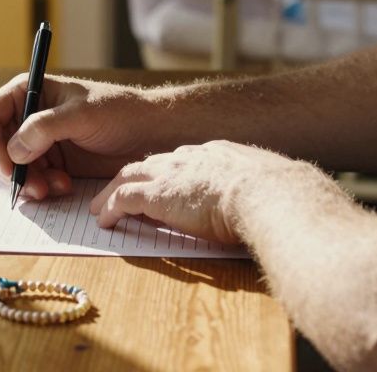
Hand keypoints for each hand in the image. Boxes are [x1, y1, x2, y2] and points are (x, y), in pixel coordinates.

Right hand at [0, 74, 160, 200]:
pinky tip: (64, 186)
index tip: (9, 167)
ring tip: (55, 187)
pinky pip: (31, 179)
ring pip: (12, 168)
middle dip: (11, 169)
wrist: (150, 134)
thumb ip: (45, 128)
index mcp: (28, 92)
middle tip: (34, 186)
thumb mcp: (83, 114)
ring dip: (29, 182)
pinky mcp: (51, 162)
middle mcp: (27, 116)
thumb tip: (14, 150)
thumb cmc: (121, 112)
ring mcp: (38, 141)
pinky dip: (42, 187)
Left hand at [89, 140, 300, 244]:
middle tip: (118, 188)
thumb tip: (266, 204)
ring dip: (111, 192)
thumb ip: (256, 191)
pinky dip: (110, 208)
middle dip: (132, 176)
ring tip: (100, 206)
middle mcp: (189, 158)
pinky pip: (123, 199)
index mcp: (217, 155)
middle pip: (150, 163)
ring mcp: (170, 174)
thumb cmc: (276, 196)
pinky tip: (104, 221)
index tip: (160, 183)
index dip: (167, 172)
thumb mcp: (265, 187)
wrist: (267, 192)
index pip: (182, 161)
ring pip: (128, 177)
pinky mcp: (156, 195)